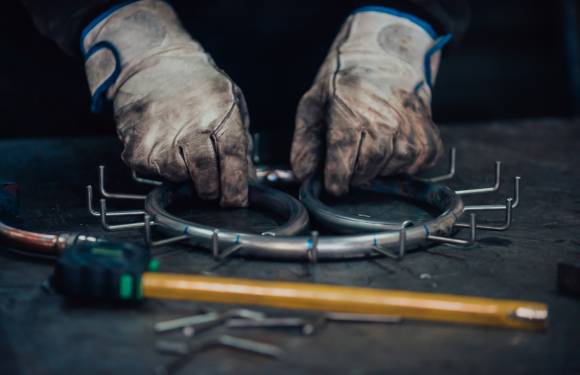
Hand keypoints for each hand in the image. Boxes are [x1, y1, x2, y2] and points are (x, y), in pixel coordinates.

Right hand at [82, 0, 251, 205]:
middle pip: (205, 175)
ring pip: (178, 176)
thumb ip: (241, 141)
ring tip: (185, 157)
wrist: (151, 62)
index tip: (237, 201)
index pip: (233, 158)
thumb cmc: (196, 84)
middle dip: (212, 190)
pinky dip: (160, 169)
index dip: (236, 187)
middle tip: (212, 188)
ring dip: (185, 176)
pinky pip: (152, 172)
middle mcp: (190, 124)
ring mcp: (160, 135)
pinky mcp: (135, 145)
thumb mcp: (231, 101)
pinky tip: (164, 150)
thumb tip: (247, 179)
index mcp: (219, 112)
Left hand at [291, 8, 445, 195]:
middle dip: (355, 173)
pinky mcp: (430, 139)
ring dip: (378, 166)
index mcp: (351, 115)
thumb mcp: (314, 103)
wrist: (389, 54)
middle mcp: (385, 124)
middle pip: (367, 172)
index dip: (336, 180)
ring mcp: (411, 132)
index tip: (333, 185)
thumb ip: (305, 142)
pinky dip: (402, 163)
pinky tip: (393, 142)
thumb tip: (303, 175)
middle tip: (351, 158)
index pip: (343, 163)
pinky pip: (415, 168)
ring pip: (391, 171)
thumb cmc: (347, 81)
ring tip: (372, 142)